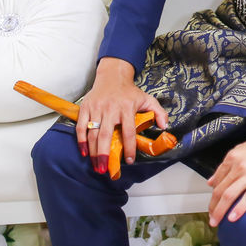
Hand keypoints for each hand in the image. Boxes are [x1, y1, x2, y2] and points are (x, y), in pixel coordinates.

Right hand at [76, 58, 167, 173]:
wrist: (113, 75)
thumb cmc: (130, 91)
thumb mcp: (148, 99)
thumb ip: (159, 112)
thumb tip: (164, 126)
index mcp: (127, 108)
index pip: (128, 132)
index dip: (129, 147)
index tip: (129, 160)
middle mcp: (111, 109)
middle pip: (105, 135)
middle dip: (104, 154)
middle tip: (105, 170)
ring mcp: (97, 108)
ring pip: (92, 133)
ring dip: (92, 151)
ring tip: (96, 166)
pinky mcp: (86, 107)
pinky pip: (81, 126)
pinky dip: (81, 140)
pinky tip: (84, 152)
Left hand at [206, 117, 245, 226]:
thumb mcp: (242, 150)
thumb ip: (226, 165)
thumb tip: (211, 181)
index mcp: (232, 157)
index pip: (217, 181)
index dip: (211, 197)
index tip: (212, 206)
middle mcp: (239, 166)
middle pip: (220, 191)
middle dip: (213, 207)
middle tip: (211, 219)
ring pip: (230, 195)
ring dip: (220, 211)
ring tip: (217, 222)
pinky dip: (239, 209)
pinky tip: (233, 218)